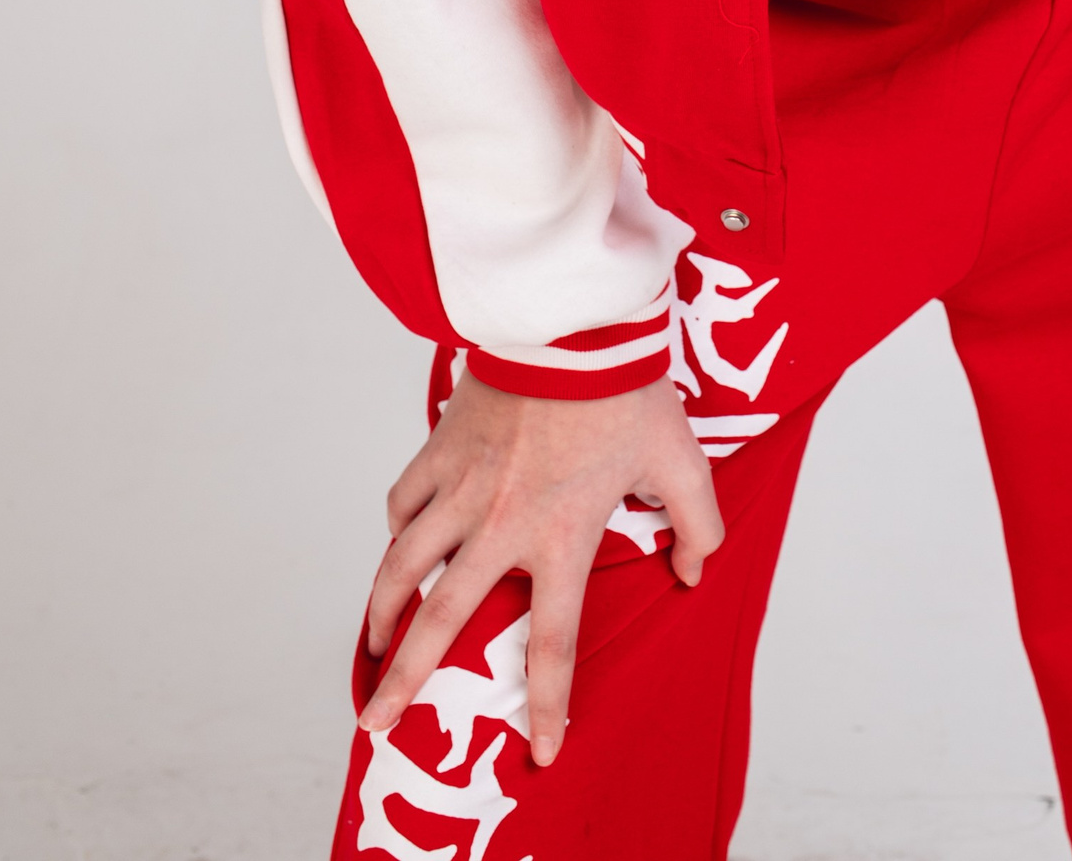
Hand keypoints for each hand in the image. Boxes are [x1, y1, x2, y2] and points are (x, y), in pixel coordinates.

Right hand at [360, 369, 721, 762]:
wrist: (572, 322)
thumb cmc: (626, 390)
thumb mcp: (679, 460)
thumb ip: (696, 523)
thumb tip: (695, 572)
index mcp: (562, 535)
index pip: (552, 641)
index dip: (547, 703)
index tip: (540, 749)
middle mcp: (501, 524)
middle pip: (443, 620)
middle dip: (408, 681)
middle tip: (379, 723)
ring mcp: (463, 486)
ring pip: (404, 564)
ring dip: (383, 612)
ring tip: (374, 647)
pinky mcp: (440, 447)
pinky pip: (403, 501)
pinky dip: (395, 530)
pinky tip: (395, 546)